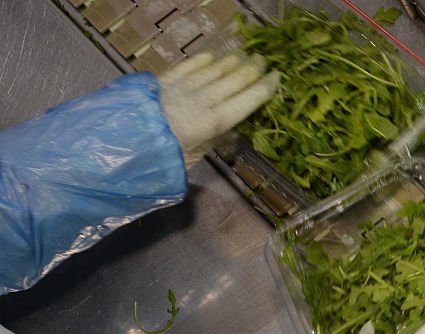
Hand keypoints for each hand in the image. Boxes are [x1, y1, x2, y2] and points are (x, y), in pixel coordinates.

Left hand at [157, 51, 278, 167]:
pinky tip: (212, 57)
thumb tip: (225, 130)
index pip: (247, 101)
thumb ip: (211, 142)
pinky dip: (202, 61)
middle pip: (233, 80)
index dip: (264, 88)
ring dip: (230, 62)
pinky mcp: (163, 82)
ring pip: (213, 70)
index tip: (276, 78)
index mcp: (214, 123)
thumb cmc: (161, 160)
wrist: (121, 143)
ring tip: (243, 55)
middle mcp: (202, 100)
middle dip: (251, 69)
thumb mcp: (192, 159)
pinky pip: (188, 66)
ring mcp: (182, 88)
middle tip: (262, 60)